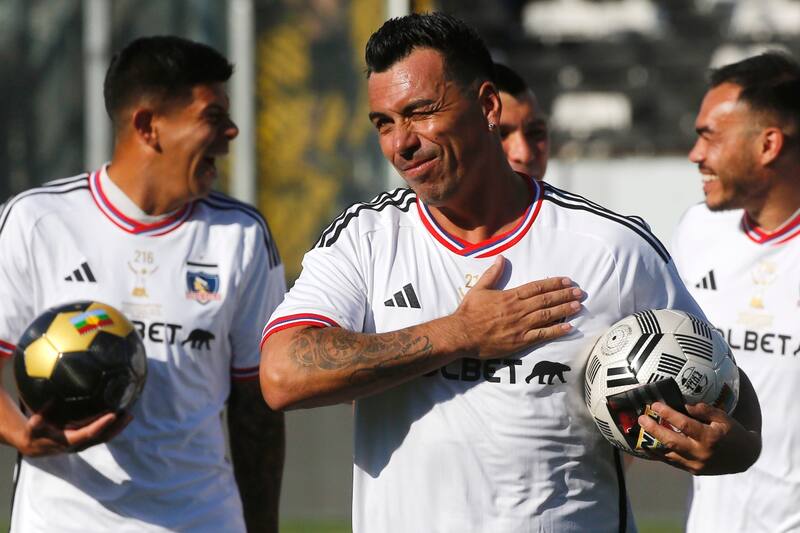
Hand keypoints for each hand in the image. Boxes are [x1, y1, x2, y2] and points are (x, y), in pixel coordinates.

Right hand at [17, 411, 132, 456]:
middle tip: (129, 414)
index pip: (89, 433)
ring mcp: (84, 444)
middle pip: (103, 437)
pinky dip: (113, 427)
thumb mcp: (34, 426)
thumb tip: (50, 401)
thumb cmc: (35, 434)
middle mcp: (80, 444)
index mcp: (69, 441)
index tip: (113, 415)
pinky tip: (120, 416)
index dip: (102, 425)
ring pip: (105, 437)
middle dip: (117, 427)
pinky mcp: (86, 440)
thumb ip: (39, 418)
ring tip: (130, 415)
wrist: (34, 446)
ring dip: (118, 427)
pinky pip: (102, 435)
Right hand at [454, 255, 582, 358]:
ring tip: (578, 306)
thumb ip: (492, 274)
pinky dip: (556, 330)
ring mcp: (521, 325)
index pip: (537, 287)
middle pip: (546, 300)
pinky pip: (542, 335)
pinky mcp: (520, 340)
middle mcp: (519, 309)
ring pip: (548, 315)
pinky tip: (569, 327)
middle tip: (579, 292)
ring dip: (564, 310)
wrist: (462, 334)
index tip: (567, 281)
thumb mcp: (479, 289)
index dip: (554, 283)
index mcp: (510, 296)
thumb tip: (500, 258)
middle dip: (564, 295)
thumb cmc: (469, 312)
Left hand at [638, 401, 760, 474]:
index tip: (655, 405)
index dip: (668, 413)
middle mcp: (701, 453)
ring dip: (651, 444)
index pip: (684, 424)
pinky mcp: (693, 471)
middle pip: (672, 441)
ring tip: (637, 433)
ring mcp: (696, 464)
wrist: (744, 457)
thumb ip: (703, 410)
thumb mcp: (722, 417)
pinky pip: (672, 462)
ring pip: (668, 455)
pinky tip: (647, 447)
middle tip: (641, 418)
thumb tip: (682, 404)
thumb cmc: (732, 433)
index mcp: (709, 437)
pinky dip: (659, 455)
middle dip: (654, 429)